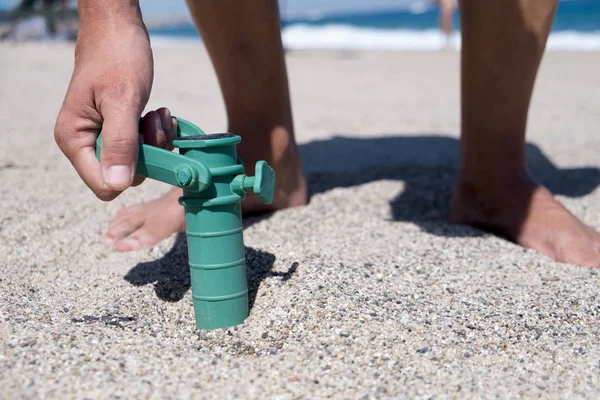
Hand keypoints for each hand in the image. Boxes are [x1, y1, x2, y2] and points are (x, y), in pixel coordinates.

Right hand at [54, 9, 175, 199]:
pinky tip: (157, 113)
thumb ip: (120, 144)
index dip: (130, 173)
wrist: (118, 31)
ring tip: (156, 113)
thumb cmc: (117, 58)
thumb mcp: (122, 101)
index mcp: (74, 139)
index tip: (146, 144)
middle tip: (152, 121)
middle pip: (124, 176)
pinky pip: (142, 147)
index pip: (104, 185)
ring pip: (137, 162)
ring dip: (155, 140)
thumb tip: (118, 184)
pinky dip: (155, 132)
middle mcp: (84, 143)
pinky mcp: (117, 130)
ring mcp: (101, 137)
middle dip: (146, 151)